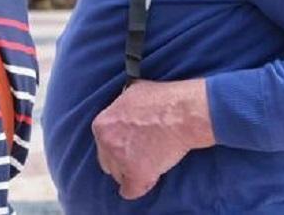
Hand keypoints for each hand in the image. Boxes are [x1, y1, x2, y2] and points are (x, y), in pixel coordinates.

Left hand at [91, 78, 214, 199]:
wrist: (182, 113)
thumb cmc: (161, 99)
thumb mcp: (131, 93)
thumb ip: (120, 106)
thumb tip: (121, 107)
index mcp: (101, 125)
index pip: (102, 143)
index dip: (118, 146)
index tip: (130, 147)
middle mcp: (106, 143)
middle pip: (108, 161)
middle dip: (121, 161)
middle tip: (139, 158)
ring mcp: (120, 159)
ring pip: (119, 176)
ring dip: (130, 173)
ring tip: (147, 166)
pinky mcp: (137, 174)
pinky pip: (130, 191)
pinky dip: (137, 189)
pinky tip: (143, 184)